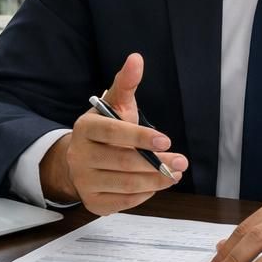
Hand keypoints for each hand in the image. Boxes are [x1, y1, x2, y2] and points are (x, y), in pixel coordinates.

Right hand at [38, 53, 188, 213]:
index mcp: (85, 128)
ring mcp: (83, 181)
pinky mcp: (92, 203)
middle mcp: (79, 155)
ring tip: (175, 174)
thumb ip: (126, 83)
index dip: (141, 137)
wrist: (82, 160)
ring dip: (156, 180)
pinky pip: (124, 202)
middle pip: (124, 162)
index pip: (114, 133)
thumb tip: (136, 58)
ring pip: (127, 184)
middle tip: (181, 162)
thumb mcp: (115, 105)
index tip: (167, 140)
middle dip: (158, 163)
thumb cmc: (106, 130)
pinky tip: (155, 185)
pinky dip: (145, 194)